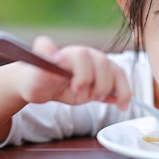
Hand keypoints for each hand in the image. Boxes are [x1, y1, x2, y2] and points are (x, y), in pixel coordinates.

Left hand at [14, 36, 131, 109]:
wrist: (43, 85)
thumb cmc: (38, 76)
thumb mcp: (36, 70)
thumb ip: (43, 58)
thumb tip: (57, 55)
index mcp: (73, 54)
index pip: (84, 57)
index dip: (83, 73)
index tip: (75, 87)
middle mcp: (89, 58)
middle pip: (105, 65)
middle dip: (99, 83)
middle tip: (85, 95)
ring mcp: (98, 69)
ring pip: (117, 74)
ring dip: (117, 89)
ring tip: (109, 102)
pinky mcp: (103, 82)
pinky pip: (120, 85)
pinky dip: (123, 96)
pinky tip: (122, 105)